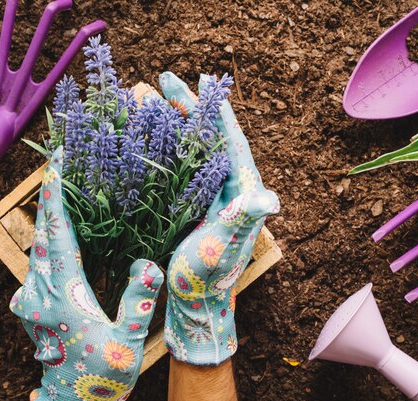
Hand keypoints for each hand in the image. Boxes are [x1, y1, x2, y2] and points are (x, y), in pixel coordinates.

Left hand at [10, 148, 162, 400]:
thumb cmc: (101, 376)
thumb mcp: (127, 341)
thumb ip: (139, 302)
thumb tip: (149, 264)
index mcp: (64, 294)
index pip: (58, 235)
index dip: (57, 198)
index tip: (58, 166)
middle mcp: (40, 291)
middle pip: (41, 233)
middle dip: (51, 197)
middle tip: (63, 167)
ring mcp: (32, 299)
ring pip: (36, 246)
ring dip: (49, 217)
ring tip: (65, 192)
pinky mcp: (32, 305)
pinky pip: (37, 262)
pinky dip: (48, 240)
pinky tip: (61, 233)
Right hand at [159, 72, 279, 364]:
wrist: (194, 303)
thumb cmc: (209, 278)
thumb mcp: (223, 247)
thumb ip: (242, 220)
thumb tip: (271, 199)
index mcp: (242, 191)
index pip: (231, 139)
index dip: (215, 109)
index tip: (199, 80)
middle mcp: (228, 188)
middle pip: (209, 137)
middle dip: (187, 108)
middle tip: (162, 81)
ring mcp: (209, 195)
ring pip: (193, 149)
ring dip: (172, 123)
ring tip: (148, 99)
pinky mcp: (193, 205)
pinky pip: (180, 168)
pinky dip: (164, 149)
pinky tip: (146, 137)